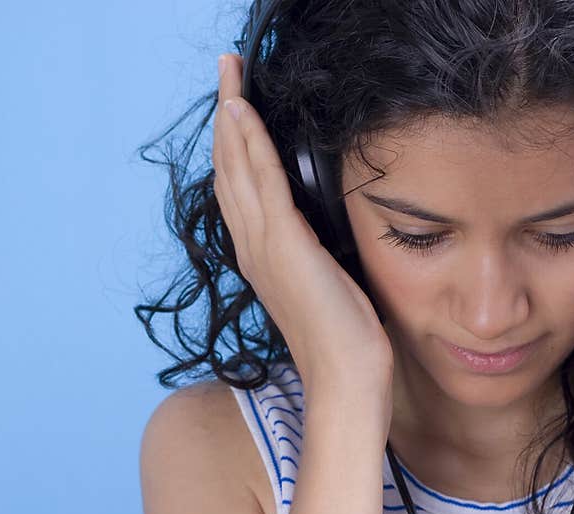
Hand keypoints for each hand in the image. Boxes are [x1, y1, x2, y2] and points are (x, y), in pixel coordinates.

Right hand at [212, 53, 393, 391]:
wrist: (345, 380)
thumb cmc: (342, 340)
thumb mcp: (326, 283)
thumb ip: (312, 252)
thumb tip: (319, 229)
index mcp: (261, 257)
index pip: (241, 188)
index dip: (235, 145)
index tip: (236, 106)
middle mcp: (253, 248)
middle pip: (230, 170)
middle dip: (227, 118)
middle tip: (228, 73)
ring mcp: (264, 247)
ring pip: (238, 168)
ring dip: (232, 118)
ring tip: (230, 76)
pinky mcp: (285, 246)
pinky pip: (263, 181)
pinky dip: (249, 144)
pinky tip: (243, 112)